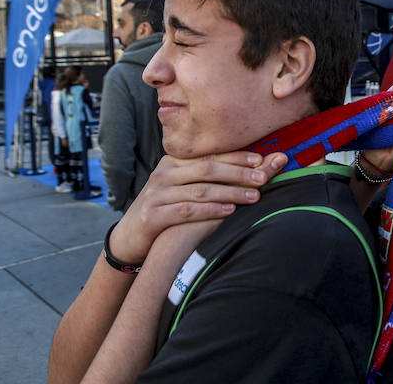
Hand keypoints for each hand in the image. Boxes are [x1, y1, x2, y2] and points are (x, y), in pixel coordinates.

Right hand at [107, 151, 287, 264]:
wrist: (130, 238)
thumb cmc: (166, 210)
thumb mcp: (182, 189)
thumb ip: (207, 178)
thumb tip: (246, 166)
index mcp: (173, 162)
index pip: (209, 155)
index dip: (236, 157)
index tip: (262, 160)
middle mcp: (164, 173)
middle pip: (208, 169)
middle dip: (239, 173)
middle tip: (263, 177)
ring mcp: (156, 194)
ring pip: (200, 190)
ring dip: (231, 193)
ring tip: (254, 196)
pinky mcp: (152, 215)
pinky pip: (187, 211)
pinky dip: (211, 210)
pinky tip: (230, 212)